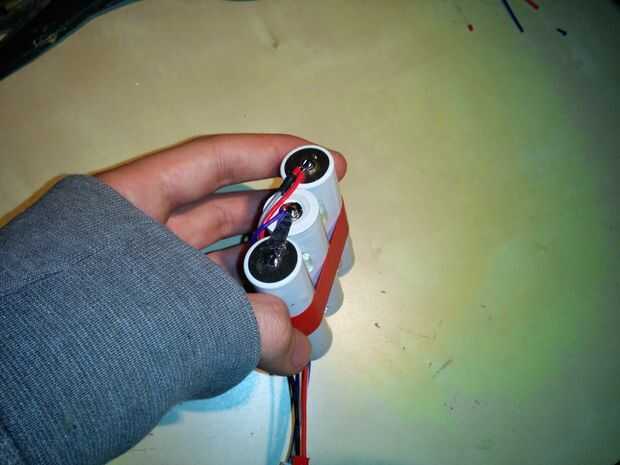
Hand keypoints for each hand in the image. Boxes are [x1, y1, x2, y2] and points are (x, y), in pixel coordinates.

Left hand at [97, 134, 346, 374]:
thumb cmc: (99, 322)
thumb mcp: (182, 307)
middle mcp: (142, 235)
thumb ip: (256, 327)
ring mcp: (148, 279)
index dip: (272, 155)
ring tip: (316, 297)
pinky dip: (248, 320)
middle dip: (284, 227)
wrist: (31, 390)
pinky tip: (284, 335)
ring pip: (223, 267)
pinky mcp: (153, 321)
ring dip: (272, 281)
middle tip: (329, 241)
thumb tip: (301, 352)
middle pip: (229, 216)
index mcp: (133, 202)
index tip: (325, 162)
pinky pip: (211, 310)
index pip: (213, 162)